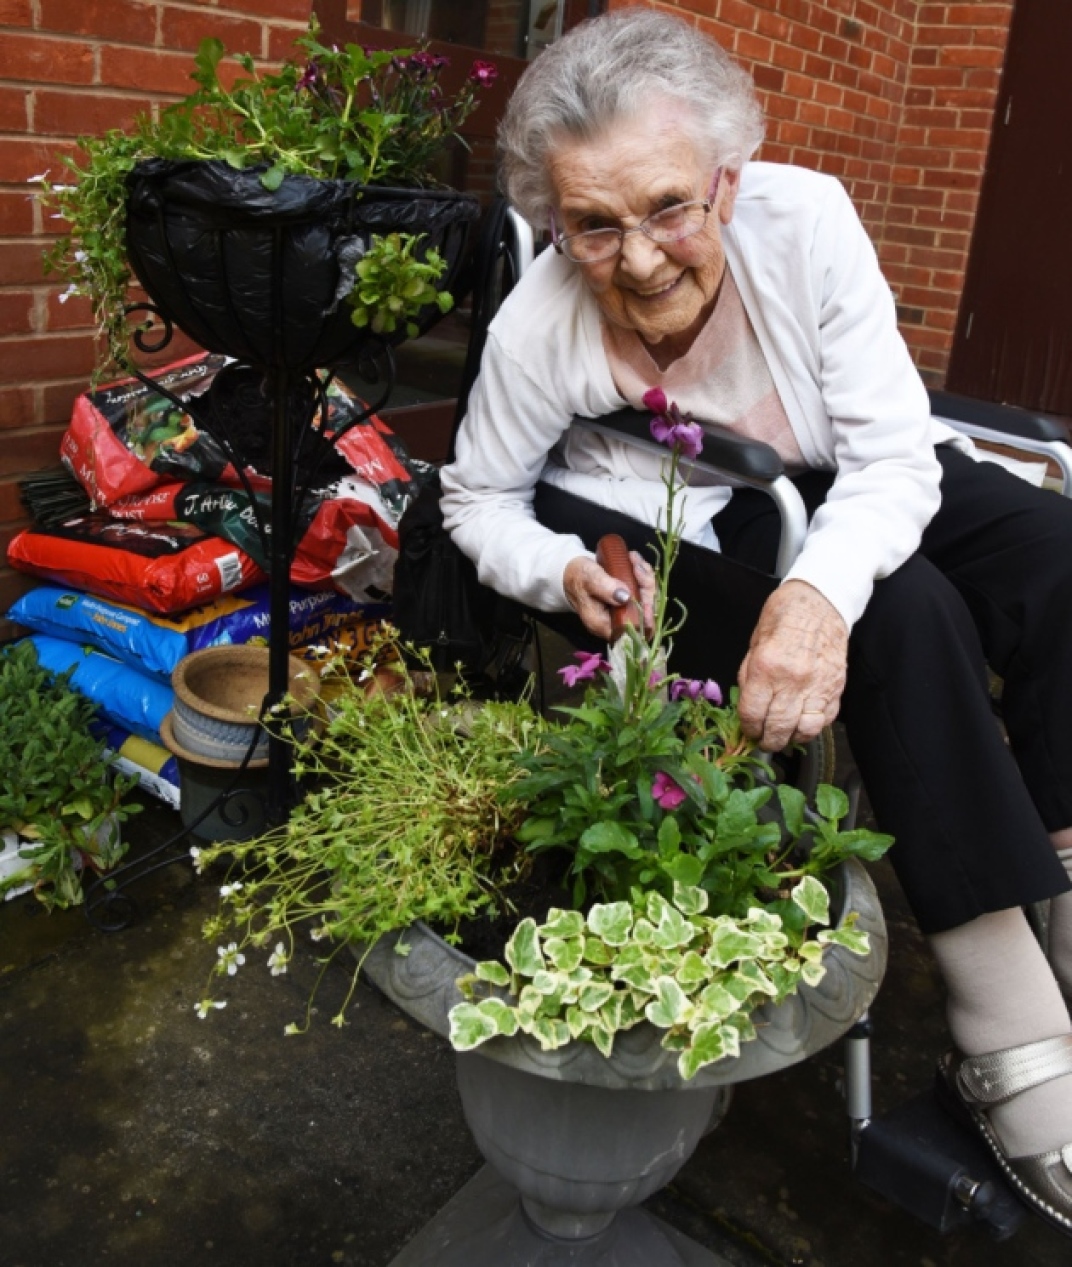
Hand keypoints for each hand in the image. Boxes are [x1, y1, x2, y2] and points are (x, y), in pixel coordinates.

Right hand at [563, 551, 655, 641]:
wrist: (572, 572)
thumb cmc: (577, 577)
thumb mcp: (588, 579)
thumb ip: (604, 588)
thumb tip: (625, 596)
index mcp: (604, 625)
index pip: (633, 630)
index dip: (645, 616)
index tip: (645, 594)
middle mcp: (617, 622)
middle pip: (645, 614)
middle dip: (646, 588)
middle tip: (637, 568)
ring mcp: (624, 611)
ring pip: (647, 600)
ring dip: (645, 578)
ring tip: (634, 559)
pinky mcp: (629, 600)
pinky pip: (644, 590)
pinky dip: (643, 574)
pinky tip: (634, 560)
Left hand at [737, 580, 847, 751]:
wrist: (821, 601)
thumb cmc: (785, 616)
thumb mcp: (755, 643)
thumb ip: (750, 676)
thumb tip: (747, 705)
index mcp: (766, 668)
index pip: (753, 714)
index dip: (748, 728)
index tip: (749, 730)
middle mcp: (793, 680)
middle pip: (778, 728)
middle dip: (768, 740)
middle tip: (764, 740)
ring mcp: (817, 686)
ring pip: (804, 731)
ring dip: (791, 739)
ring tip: (784, 736)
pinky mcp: (836, 688)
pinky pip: (824, 720)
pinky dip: (813, 728)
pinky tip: (803, 724)